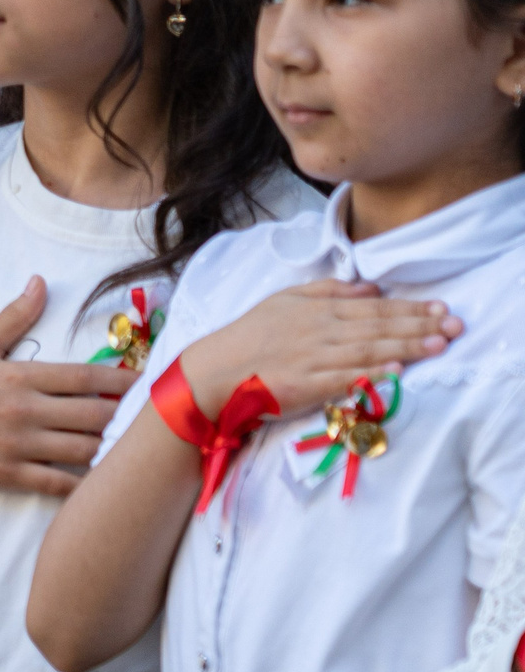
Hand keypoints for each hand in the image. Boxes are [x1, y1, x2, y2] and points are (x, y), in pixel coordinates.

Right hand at [0, 278, 134, 495]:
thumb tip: (39, 282)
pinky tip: (102, 481)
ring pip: (83, 450)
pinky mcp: (8, 475)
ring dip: (110, 449)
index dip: (123, 380)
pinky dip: (84, 485)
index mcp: (19, 376)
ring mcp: (17, 446)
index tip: (145, 382)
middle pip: (94, 415)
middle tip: (147, 417)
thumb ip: (13, 318)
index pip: (86, 377)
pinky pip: (59, 484)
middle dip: (124, 417)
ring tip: (129, 447)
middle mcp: (23, 411)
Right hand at [177, 280, 458, 421]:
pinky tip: (396, 373)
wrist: (215, 371)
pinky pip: (344, 379)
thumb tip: (371, 287)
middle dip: (419, 326)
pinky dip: (371, 375)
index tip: (441, 308)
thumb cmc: (250, 336)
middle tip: (455, 325)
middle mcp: (319, 330)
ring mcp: (313, 358)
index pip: (372, 308)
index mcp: (316, 309)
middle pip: (377, 327)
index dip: (409, 308)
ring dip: (406, 348)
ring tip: (439, 345)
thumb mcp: (285, 300)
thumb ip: (329, 291)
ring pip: (368, 350)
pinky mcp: (306, 385)